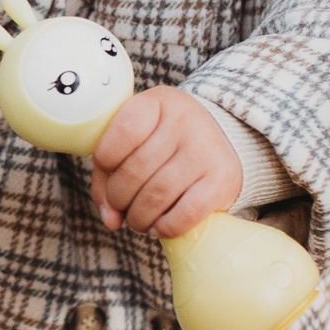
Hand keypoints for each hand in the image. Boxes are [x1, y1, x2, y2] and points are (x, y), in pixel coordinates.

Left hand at [91, 87, 241, 236]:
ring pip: (156, 196)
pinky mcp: (223, 181)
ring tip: (137, 219)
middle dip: (118, 198)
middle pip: (135, 170)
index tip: (108, 169)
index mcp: (158, 102)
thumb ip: (109, 174)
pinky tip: (159, 226)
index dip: (105, 159)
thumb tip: (110, 219)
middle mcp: (185, 121)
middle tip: (121, 205)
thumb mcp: (135, 140)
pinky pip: (185, 214)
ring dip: (138, 218)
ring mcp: (207, 150)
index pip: (123, 131)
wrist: (224, 140)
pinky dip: (165, 227)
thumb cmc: (165, 143)